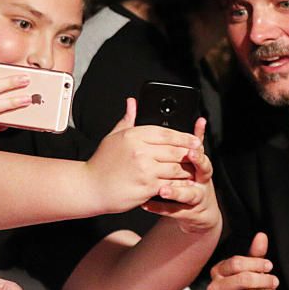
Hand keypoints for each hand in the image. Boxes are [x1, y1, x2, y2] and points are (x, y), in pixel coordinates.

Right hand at [84, 98, 202, 213]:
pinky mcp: (147, 187)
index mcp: (133, 135)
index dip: (184, 136)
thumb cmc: (101, 163)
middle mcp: (140, 151)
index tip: (194, 140)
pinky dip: (178, 184)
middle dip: (189, 153)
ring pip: (175, 168)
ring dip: (186, 169)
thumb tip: (133, 102)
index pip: (166, 132)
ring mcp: (144, 169)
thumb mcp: (113, 137)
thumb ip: (128, 119)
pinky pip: (169, 184)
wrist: (90, 187)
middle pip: (175, 150)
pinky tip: (183, 183)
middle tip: (198, 154)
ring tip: (193, 170)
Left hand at [141, 117, 221, 233]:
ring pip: (188, 194)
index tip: (190, 148)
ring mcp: (196, 199)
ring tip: (161, 189)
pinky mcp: (186, 213)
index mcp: (201, 166)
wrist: (196, 212)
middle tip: (177, 163)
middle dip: (192, 167)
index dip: (197, 150)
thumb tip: (200, 119)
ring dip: (175, 191)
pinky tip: (145, 203)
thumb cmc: (191, 181)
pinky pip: (173, 211)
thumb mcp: (194, 162)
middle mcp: (201, 182)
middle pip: (202, 172)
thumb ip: (193, 141)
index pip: (201, 154)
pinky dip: (158, 207)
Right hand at [207, 233, 277, 289]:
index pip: (236, 263)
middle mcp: (215, 288)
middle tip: (274, 281)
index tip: (268, 266)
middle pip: (244, 279)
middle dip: (264, 280)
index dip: (256, 263)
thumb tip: (261, 236)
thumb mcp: (249, 270)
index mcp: (217, 272)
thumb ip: (255, 254)